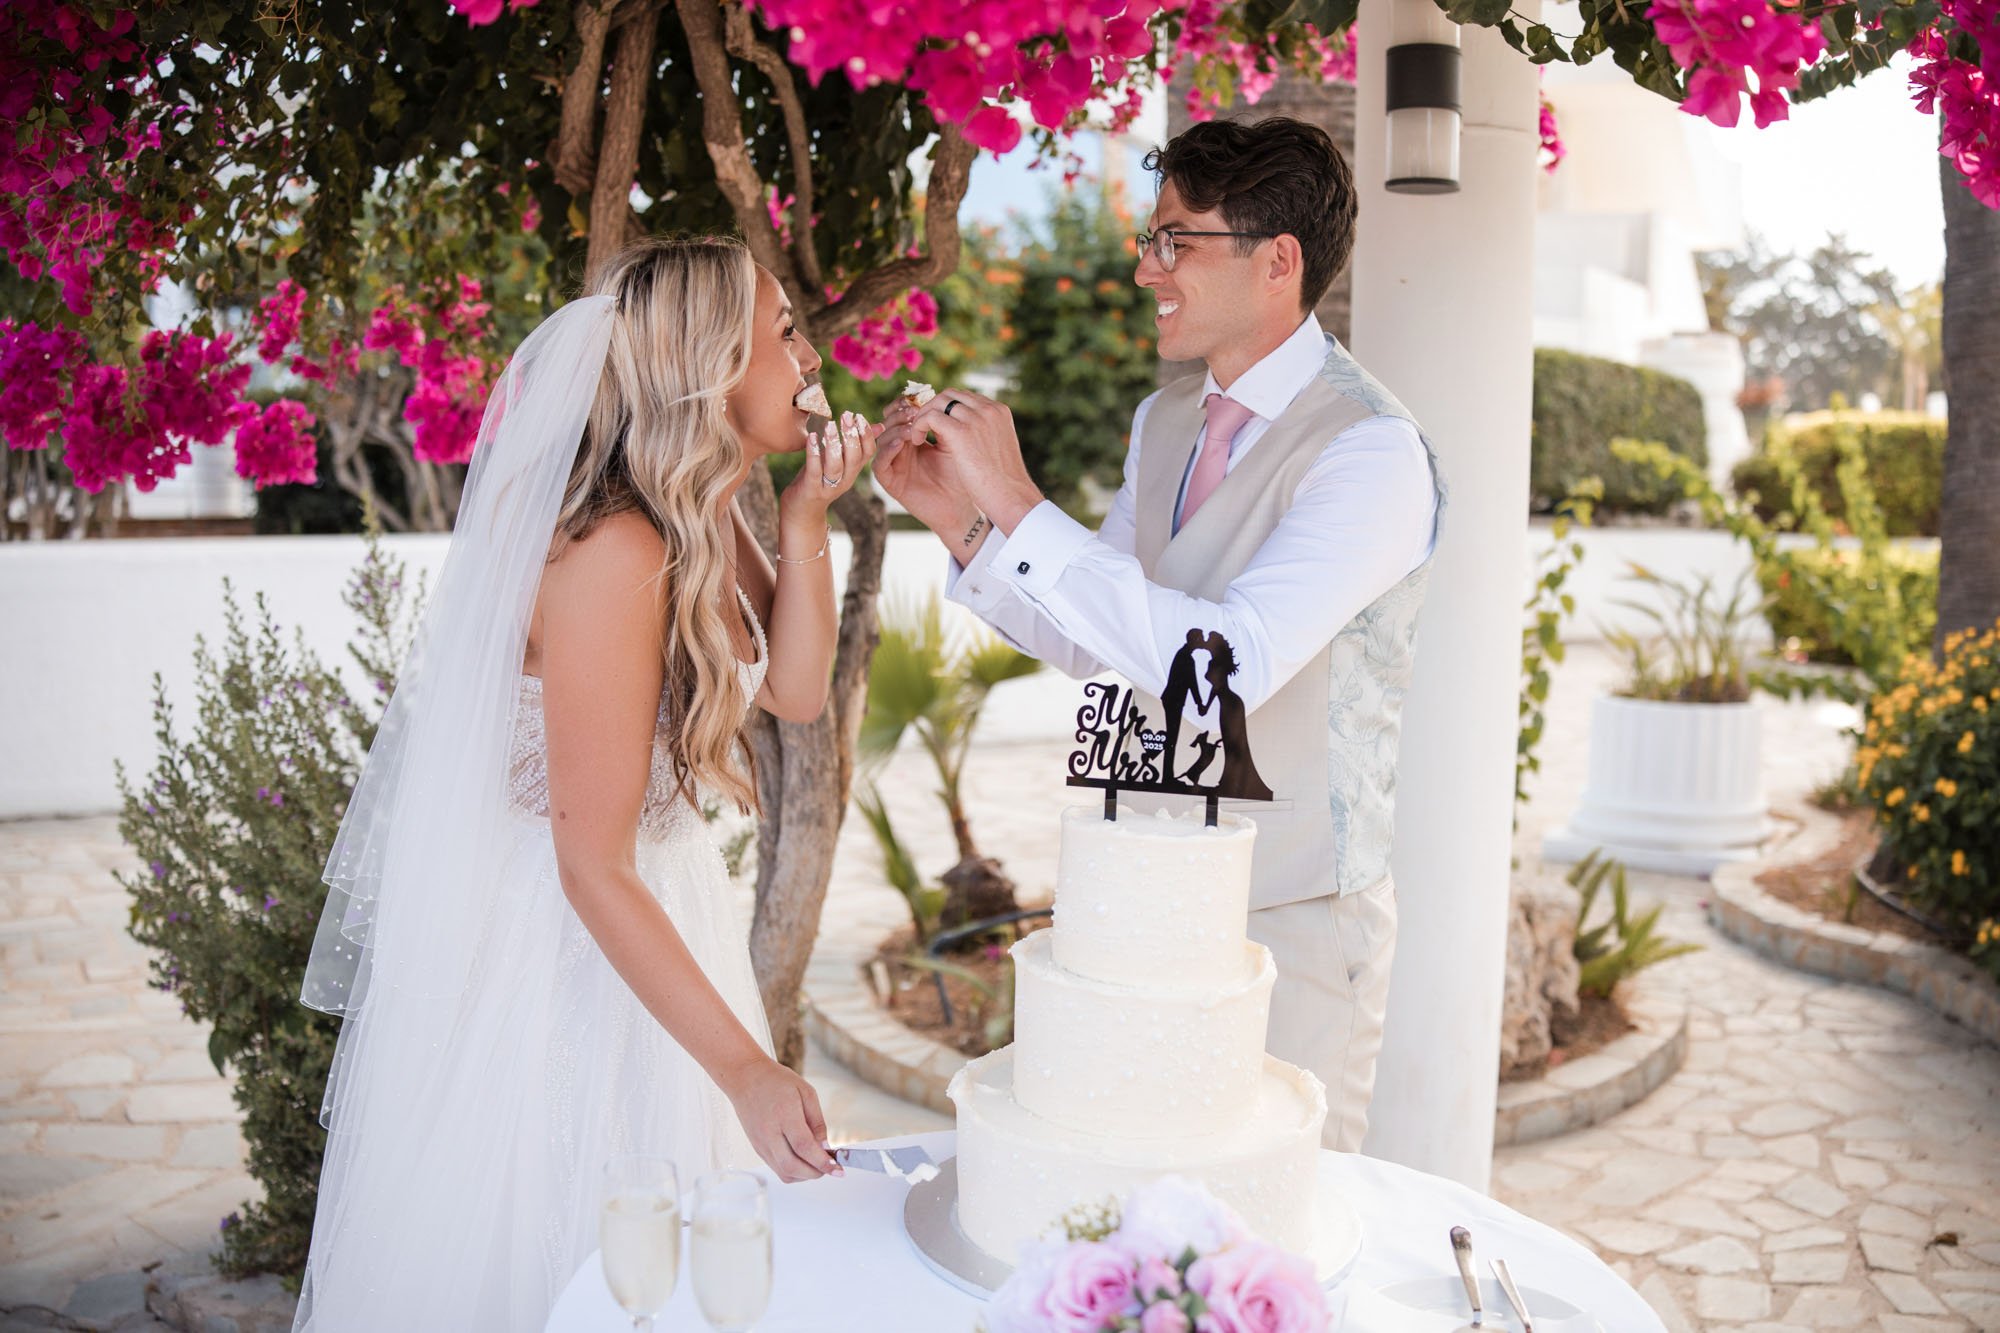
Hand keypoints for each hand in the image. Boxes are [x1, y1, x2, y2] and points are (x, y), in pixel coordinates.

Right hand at [720, 1054, 841, 1182]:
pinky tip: (803, 1161)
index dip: (822, 1162)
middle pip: (793, 1166)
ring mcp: (761, 1143)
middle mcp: (769, 1133)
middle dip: (816, 1173)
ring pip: (784, 1173)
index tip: (838, 1169)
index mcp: (784, 1115)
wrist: (746, 1079)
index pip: (804, 1147)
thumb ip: (817, 1122)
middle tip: (830, 1168)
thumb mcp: (806, 1092)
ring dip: (805, 1175)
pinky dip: (793, 1172)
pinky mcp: (758, 1148)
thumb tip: (825, 1147)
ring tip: (817, 1164)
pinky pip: (777, 1169)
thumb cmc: (776, 1081)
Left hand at [779, 410, 879, 517]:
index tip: (858, 416)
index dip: (866, 435)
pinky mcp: (811, 489)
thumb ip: (856, 444)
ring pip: (836, 466)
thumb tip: (879, 426)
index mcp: (854, 471)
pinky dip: (813, 453)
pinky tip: (811, 437)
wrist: (802, 511)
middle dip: (852, 436)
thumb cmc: (820, 479)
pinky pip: (814, 470)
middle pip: (854, 458)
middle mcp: (845, 480)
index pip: (868, 453)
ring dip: (834, 444)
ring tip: (830, 425)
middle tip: (846, 416)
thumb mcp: (840, 460)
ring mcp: (828, 486)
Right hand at [875, 409, 979, 539]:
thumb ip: (943, 423)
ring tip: (911, 426)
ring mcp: (893, 465)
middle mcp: (900, 449)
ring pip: (881, 440)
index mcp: (913, 437)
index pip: (901, 413)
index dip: (906, 403)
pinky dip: (888, 451)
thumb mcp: (953, 444)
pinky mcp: (890, 482)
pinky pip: (879, 464)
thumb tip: (937, 395)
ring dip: (895, 430)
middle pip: (887, 422)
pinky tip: (902, 444)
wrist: (961, 507)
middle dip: (899, 414)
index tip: (919, 397)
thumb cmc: (960, 476)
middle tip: (913, 411)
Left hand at [908, 390, 1044, 532]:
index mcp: (999, 412)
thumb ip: (984, 434)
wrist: (1011, 497)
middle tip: (922, 427)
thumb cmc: (1004, 482)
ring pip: (937, 402)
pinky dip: (918, 426)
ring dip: (923, 416)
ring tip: (917, 436)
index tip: (935, 425)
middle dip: (932, 408)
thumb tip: (965, 434)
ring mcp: (976, 419)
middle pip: (950, 395)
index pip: (966, 398)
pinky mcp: (961, 432)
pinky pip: (929, 417)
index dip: (946, 408)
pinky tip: (915, 442)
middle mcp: (989, 410)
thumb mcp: (997, 449)